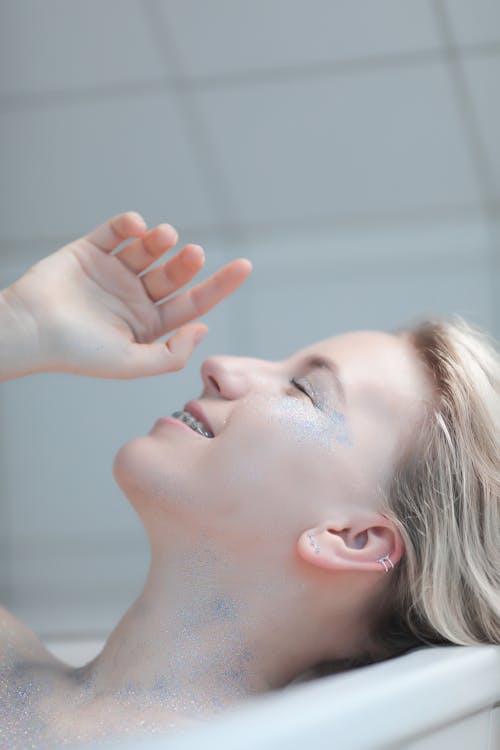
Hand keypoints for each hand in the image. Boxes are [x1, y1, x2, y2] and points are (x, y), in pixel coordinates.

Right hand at [4, 211, 251, 378]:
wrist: (30, 330)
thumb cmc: (78, 353)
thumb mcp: (132, 364)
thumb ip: (170, 354)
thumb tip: (202, 328)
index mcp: (148, 324)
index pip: (192, 303)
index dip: (219, 285)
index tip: (245, 266)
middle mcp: (135, 297)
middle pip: (173, 274)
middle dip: (188, 262)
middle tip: (194, 253)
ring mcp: (113, 272)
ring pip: (148, 249)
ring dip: (161, 240)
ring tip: (164, 237)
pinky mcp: (90, 250)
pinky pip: (116, 231)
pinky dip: (129, 224)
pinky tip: (137, 226)